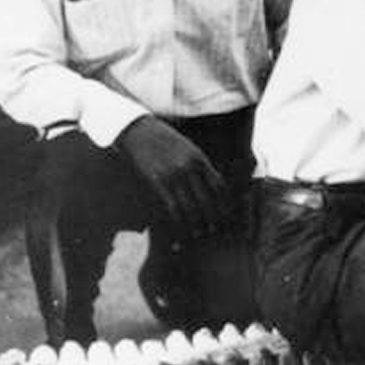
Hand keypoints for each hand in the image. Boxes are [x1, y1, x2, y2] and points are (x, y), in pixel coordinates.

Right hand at [115, 116, 228, 236]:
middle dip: (214, 217)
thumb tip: (213, 184)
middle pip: (207, 199)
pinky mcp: (157, 182)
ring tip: (200, 234)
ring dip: (197, 224)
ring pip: (190, 206)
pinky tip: (181, 229)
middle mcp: (189, 167)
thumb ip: (199, 165)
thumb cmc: (164, 140)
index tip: (227, 215)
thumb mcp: (187, 148)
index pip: (218, 186)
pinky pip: (172, 207)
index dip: (224, 203)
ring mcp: (173, 175)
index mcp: (199, 158)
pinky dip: (178, 221)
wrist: (137, 130)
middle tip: (217, 231)